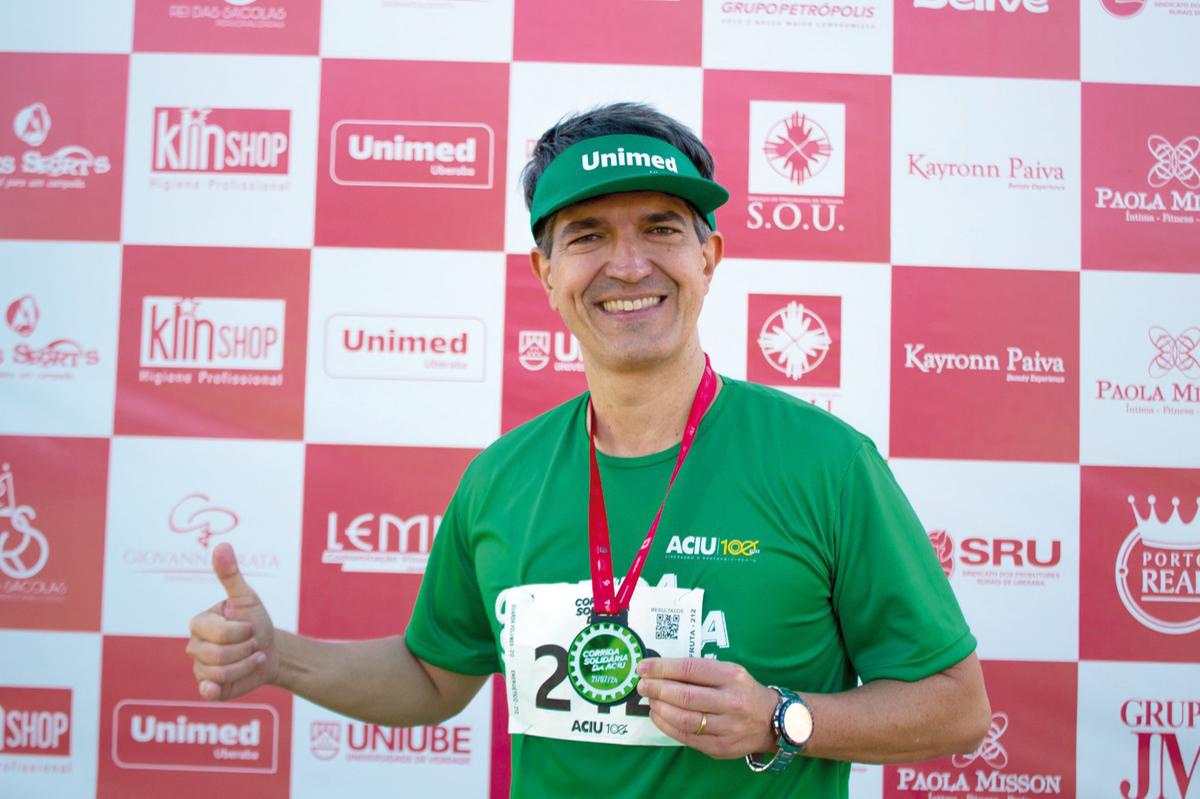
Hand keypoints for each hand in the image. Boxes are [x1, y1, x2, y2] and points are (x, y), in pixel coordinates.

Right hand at [185, 542, 278, 700]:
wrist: (271, 651)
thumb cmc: (256, 620)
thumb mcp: (246, 597)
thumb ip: (230, 574)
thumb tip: (221, 545)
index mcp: (199, 623)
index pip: (220, 633)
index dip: (243, 632)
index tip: (250, 626)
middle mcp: (194, 646)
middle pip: (219, 655)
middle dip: (246, 649)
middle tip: (252, 644)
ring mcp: (199, 667)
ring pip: (219, 673)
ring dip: (246, 665)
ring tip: (252, 657)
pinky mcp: (208, 688)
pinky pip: (207, 692)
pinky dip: (214, 690)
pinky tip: (219, 688)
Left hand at [636, 657, 779, 758]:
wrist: (771, 722)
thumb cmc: (743, 691)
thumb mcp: (729, 672)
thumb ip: (699, 671)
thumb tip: (660, 670)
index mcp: (732, 677)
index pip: (690, 669)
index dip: (662, 668)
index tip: (643, 667)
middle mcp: (731, 702)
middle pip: (684, 696)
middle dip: (657, 689)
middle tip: (642, 685)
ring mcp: (726, 728)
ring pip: (684, 719)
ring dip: (659, 708)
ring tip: (649, 700)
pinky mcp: (720, 748)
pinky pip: (686, 737)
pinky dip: (667, 725)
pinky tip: (658, 716)